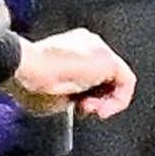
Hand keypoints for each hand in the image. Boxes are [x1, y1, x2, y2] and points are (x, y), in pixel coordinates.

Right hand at [3, 28, 134, 116]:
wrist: (27, 67)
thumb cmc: (29, 80)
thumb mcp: (50, 91)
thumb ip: (68, 95)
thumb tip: (75, 103)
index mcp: (69, 47)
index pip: (88, 74)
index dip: (83, 95)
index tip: (72, 105)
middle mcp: (87, 44)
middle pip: (103, 78)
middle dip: (95, 99)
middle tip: (83, 109)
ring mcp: (99, 49)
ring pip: (115, 80)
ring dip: (105, 102)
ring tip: (88, 110)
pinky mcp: (109, 60)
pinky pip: (127, 82)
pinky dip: (119, 101)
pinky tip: (103, 110)